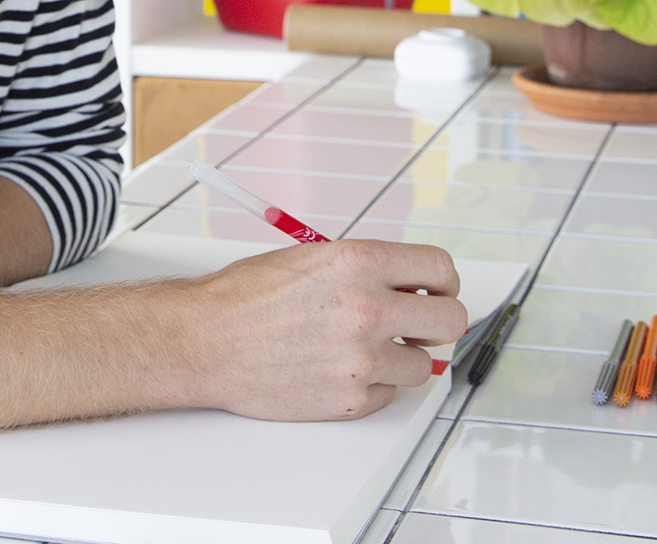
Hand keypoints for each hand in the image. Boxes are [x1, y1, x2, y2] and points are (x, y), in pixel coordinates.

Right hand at [181, 239, 466, 421]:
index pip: (441, 268)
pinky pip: (388, 393)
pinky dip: (370, 383)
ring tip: (359, 347)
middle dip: (436, 321)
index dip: (443, 282)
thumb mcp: (313, 258)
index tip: (437, 290)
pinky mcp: (351, 399)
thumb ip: (366, 269)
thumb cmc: (247, 298)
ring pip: (421, 364)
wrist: (206, 341)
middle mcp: (367, 308)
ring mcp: (362, 358)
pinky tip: (336, 367)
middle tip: (417, 323)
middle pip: (450, 320)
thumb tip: (408, 285)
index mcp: (359, 262)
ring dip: (399, 357)